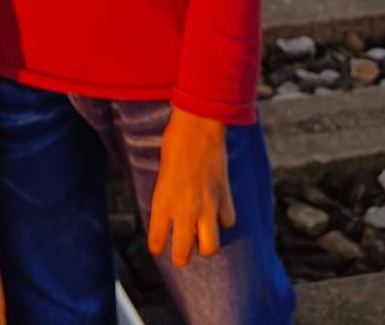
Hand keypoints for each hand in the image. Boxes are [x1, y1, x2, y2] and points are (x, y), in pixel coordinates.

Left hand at [147, 107, 235, 267]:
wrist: (198, 125)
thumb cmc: (175, 142)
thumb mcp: (163, 172)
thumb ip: (168, 196)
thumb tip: (175, 212)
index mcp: (162, 201)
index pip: (157, 239)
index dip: (157, 246)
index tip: (157, 248)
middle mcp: (184, 209)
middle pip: (183, 253)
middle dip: (181, 258)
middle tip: (181, 254)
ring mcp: (206, 206)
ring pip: (210, 247)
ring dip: (205, 246)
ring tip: (202, 239)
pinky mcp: (224, 198)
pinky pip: (227, 222)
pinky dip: (223, 221)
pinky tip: (218, 214)